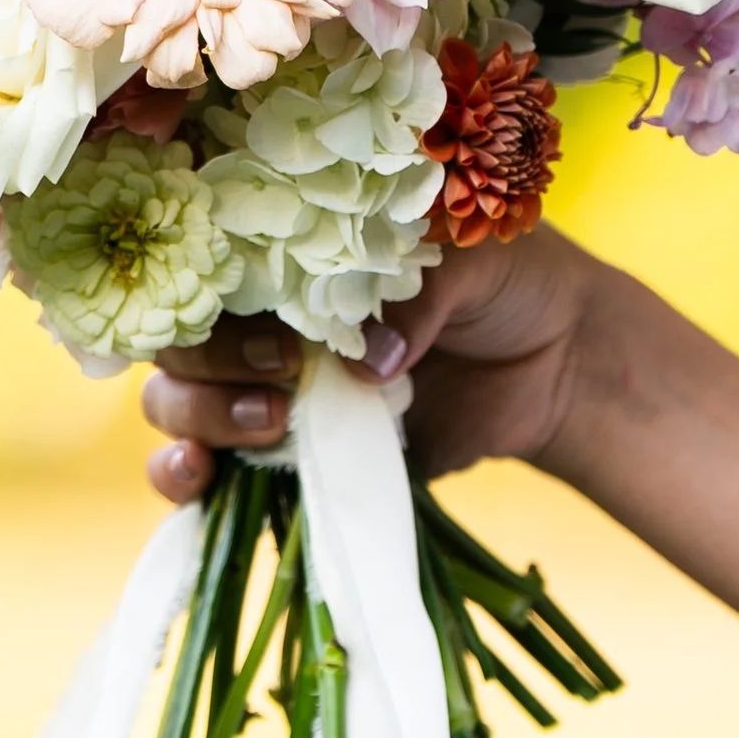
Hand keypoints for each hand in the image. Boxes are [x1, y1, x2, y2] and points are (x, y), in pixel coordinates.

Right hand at [140, 225, 602, 500]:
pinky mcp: (296, 458)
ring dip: (199, 419)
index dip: (202, 283)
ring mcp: (268, 390)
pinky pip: (214, 476)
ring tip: (272, 425)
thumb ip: (416, 296)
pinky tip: (199, 482)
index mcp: (288, 253)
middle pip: (177, 342)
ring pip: (177, 406)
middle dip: (211, 364)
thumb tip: (371, 361)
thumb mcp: (471, 257)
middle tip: (286, 370)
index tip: (268, 311)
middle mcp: (262, 318)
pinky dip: (188, 483)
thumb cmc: (508, 279)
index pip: (199, 260)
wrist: (561, 363)